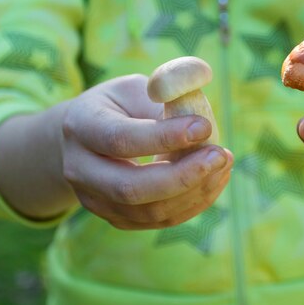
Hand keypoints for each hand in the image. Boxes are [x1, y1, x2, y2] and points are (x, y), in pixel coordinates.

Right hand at [61, 75, 232, 229]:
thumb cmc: (119, 106)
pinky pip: (159, 220)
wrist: (87, 140)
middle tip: (221, 155)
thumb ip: (169, 84)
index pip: (121, 139)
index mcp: (81, 126)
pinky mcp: (116, 218)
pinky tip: (214, 178)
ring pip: (149, 211)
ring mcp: (95, 200)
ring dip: (195, 191)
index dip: (165, 137)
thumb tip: (201, 87)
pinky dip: (193, 202)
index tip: (205, 126)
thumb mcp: (138, 85)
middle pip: (130, 188)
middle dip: (183, 176)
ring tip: (223, 163)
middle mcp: (80, 169)